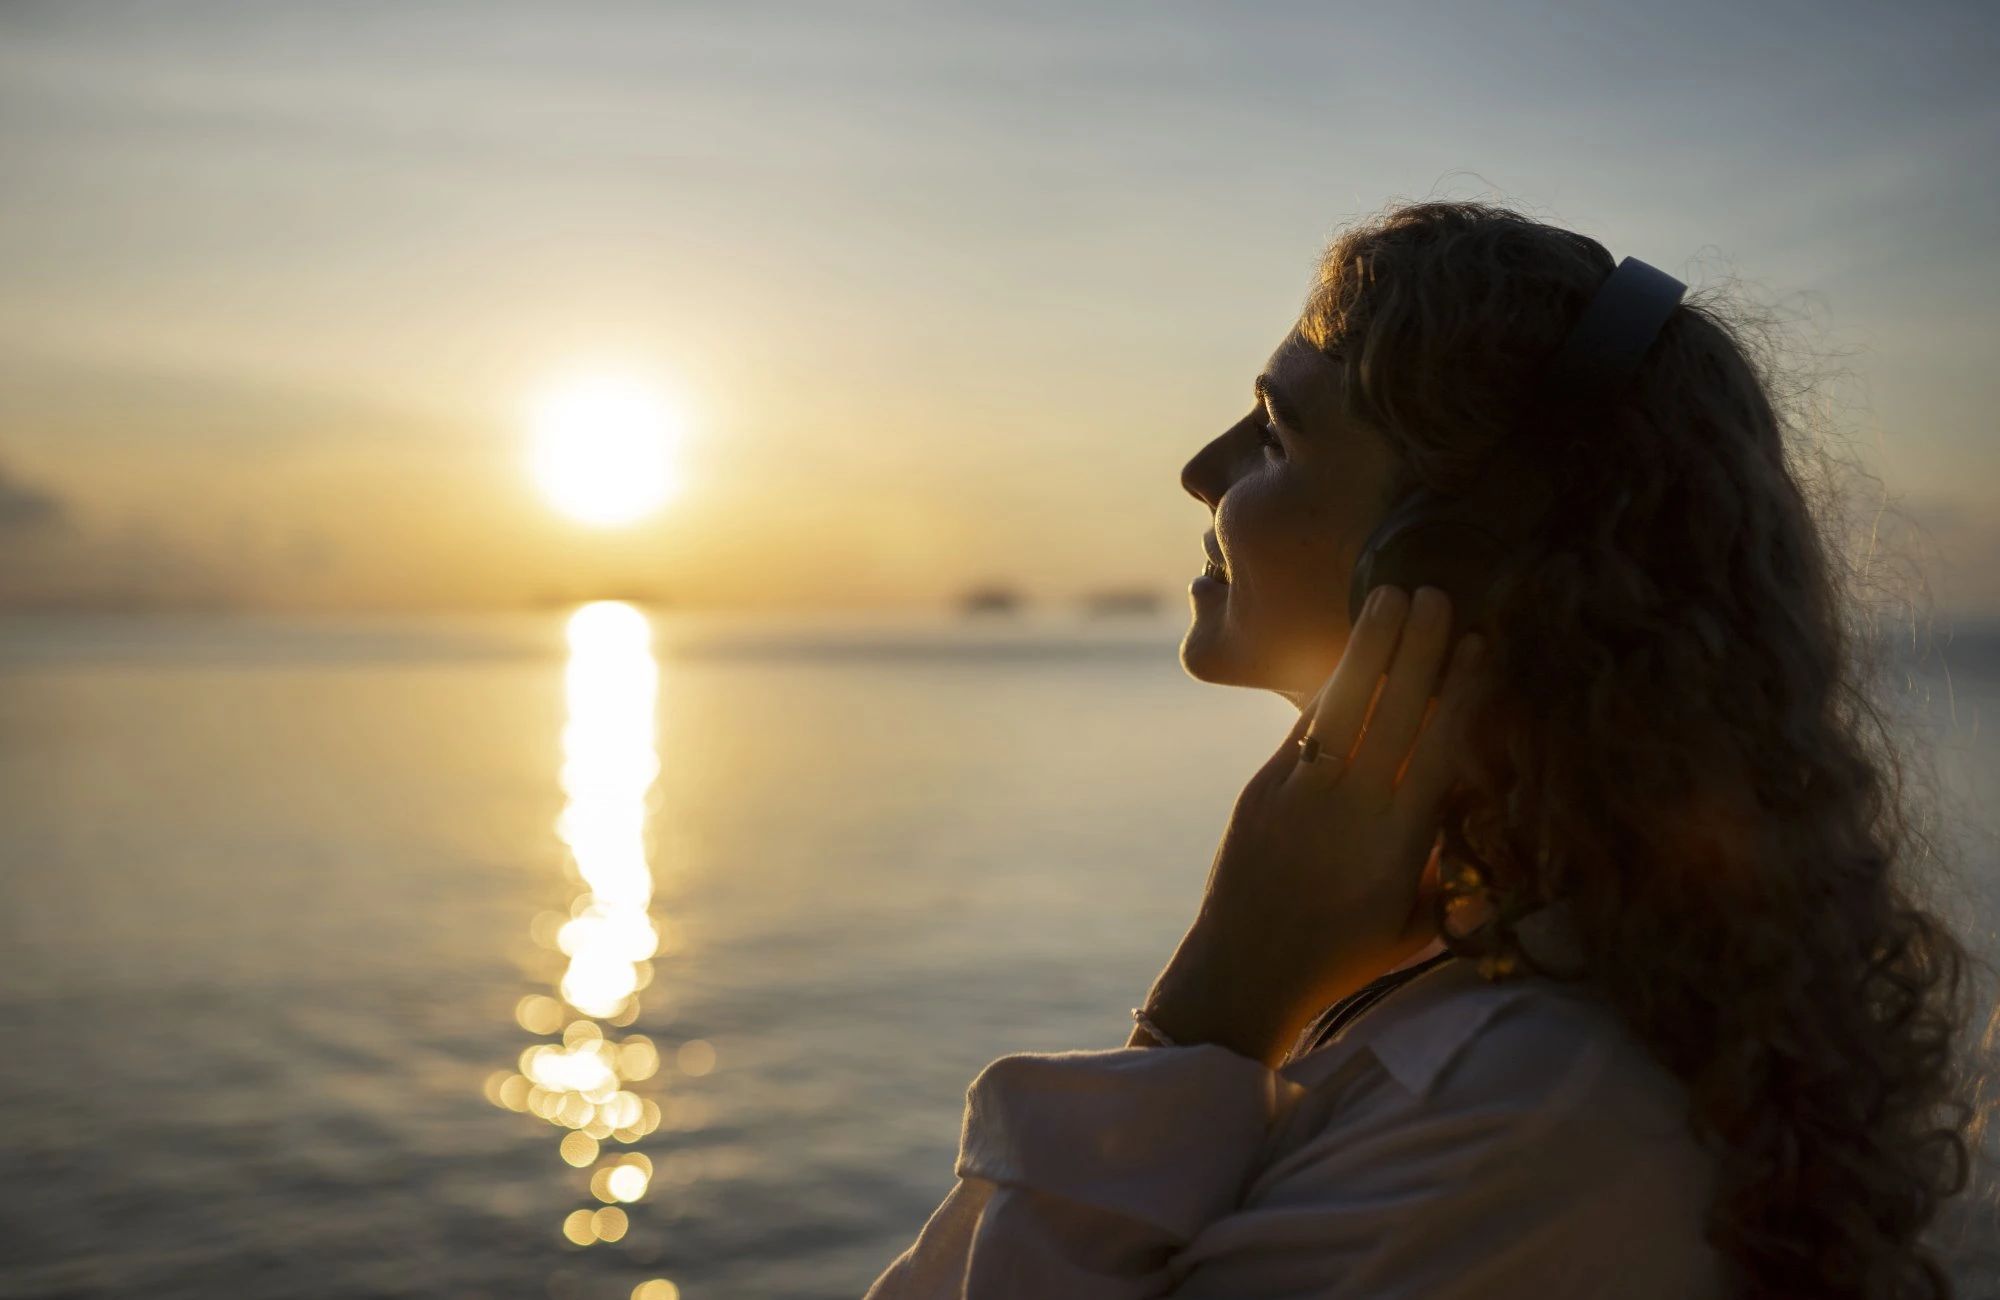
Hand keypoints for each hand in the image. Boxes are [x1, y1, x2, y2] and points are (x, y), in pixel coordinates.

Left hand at [1136, 585, 1487, 1064]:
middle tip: (1437, 594)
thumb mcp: (1415, 927)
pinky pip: (1304, 727)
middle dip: (1417, 649)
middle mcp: (1349, 811)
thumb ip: (1448, 868)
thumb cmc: (1343, 956)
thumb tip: (1478, 806)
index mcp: (1396, 846)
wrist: (1244, 970)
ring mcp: (1299, 794)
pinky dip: (1330, 689)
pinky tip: (1353, 655)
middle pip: (1392, 713)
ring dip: (1369, 648)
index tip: (1481, 646)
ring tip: (1389, 596)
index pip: (1437, 752)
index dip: (1460, 695)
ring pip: (1342, 706)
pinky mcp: (1262, 789)